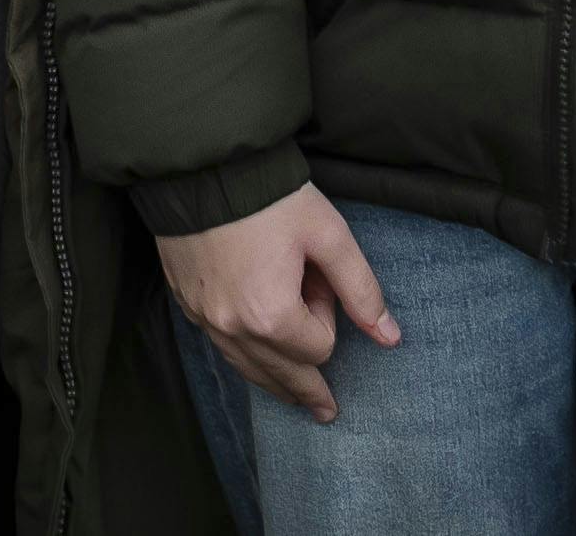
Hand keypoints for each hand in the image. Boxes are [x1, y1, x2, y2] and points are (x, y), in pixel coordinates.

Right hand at [157, 186, 396, 422]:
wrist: (200, 164)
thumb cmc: (269, 197)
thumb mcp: (328, 236)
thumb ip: (361, 291)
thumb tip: (390, 338)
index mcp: (271, 315)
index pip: (317, 346)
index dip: (327, 315)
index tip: (317, 278)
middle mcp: (233, 327)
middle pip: (281, 374)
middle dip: (308, 388)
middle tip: (325, 410)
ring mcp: (203, 317)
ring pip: (246, 368)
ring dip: (273, 381)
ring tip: (294, 397)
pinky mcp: (185, 301)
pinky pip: (220, 345)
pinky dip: (241, 354)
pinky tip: (250, 357)